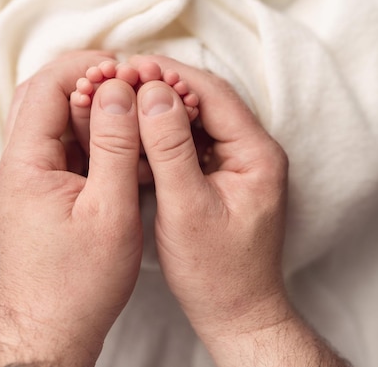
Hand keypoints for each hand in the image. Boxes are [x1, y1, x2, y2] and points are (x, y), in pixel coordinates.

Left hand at [0, 57, 141, 365]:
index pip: (46, 85)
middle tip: (132, 83)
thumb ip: (115, 146)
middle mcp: (20, 164)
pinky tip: (128, 148)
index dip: (88, 67)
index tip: (128, 70)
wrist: (52, 330)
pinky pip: (68, 149)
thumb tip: (119, 91)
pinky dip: (96, 138)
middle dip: (90, 81)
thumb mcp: (109, 210)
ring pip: (58, 121)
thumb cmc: (78, 282)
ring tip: (136, 112)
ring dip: (95, 109)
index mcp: (26, 162)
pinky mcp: (47, 193)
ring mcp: (32, 179)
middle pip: (46, 96)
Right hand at [130, 55, 288, 334]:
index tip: (130, 65)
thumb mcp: (187, 208)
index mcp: (257, 154)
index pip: (212, 93)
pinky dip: (166, 133)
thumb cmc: (216, 271)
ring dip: (161, 107)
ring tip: (123, 97)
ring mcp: (241, 163)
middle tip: (120, 77)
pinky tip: (138, 130)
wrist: (236, 312)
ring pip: (198, 119)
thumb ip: (170, 149)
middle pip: (206, 100)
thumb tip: (153, 93)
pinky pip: (194, 141)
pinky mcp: (225, 177)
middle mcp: (255, 152)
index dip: (169, 74)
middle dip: (162, 86)